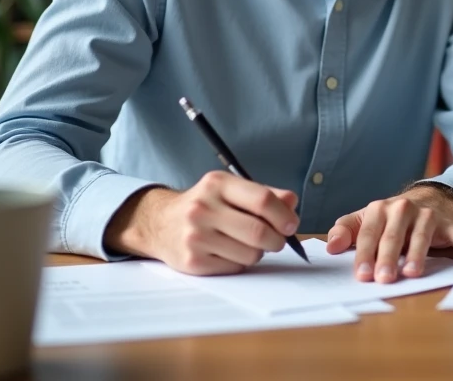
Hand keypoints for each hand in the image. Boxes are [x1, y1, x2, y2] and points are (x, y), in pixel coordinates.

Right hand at [104, 171, 299, 275]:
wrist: (160, 223)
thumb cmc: (206, 205)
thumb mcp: (231, 190)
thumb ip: (264, 194)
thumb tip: (292, 204)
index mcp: (217, 184)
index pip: (262, 200)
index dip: (284, 215)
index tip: (291, 225)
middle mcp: (203, 208)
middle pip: (258, 231)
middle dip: (277, 239)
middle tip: (278, 240)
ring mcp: (195, 236)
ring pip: (250, 254)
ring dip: (259, 252)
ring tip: (248, 244)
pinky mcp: (192, 261)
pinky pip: (235, 267)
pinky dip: (241, 262)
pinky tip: (229, 252)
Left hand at [325, 186, 452, 282]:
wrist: (427, 200)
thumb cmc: (389, 219)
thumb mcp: (364, 220)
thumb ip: (345, 231)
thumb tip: (331, 247)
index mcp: (380, 209)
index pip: (369, 233)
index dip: (365, 254)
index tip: (362, 275)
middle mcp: (404, 209)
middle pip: (394, 236)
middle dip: (388, 258)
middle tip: (383, 279)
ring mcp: (428, 216)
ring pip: (422, 235)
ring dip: (418, 254)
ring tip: (412, 273)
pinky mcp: (449, 225)